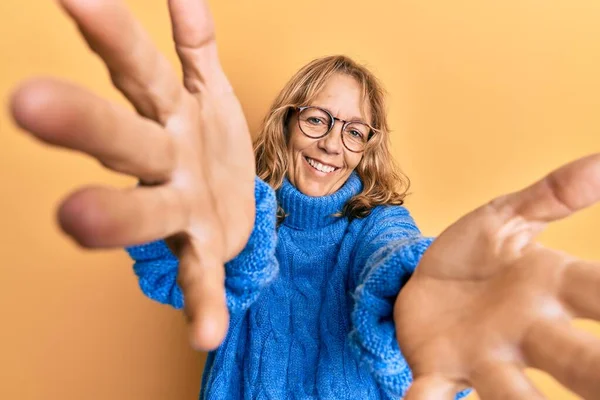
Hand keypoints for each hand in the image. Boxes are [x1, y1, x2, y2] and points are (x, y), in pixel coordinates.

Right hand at [9, 0, 254, 350]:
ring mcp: (182, 208)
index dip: (109, 32)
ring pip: (145, 210)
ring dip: (114, 217)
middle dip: (82, 122)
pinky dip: (201, 303)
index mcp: (169, 113)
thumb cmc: (211, 142)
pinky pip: (200, 278)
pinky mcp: (203, 250)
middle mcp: (165, 159)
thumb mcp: (209, 88)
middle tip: (25, 105)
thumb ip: (196, 44)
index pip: (136, 67)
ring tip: (74, 222)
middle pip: (123, 137)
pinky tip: (206, 333)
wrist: (242, 202)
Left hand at [395, 154, 599, 398]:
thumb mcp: (507, 218)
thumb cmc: (474, 255)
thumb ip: (552, 195)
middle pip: (577, 360)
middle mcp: (527, 332)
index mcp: (550, 288)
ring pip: (513, 393)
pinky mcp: (438, 368)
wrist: (419, 281)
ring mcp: (482, 355)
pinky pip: (434, 392)